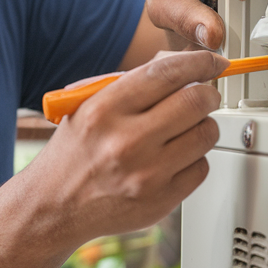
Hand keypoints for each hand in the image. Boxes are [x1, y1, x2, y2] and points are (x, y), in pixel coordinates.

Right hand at [24, 50, 227, 247]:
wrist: (55, 206)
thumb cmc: (73, 153)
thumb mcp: (86, 107)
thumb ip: (131, 84)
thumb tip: (181, 66)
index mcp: (104, 110)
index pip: (167, 72)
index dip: (200, 61)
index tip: (212, 61)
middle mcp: (126, 142)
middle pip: (196, 101)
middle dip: (207, 93)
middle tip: (203, 95)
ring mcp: (147, 174)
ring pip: (206, 133)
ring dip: (201, 125)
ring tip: (182, 129)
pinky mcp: (161, 200)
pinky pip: (202, 167)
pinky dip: (193, 158)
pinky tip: (172, 158)